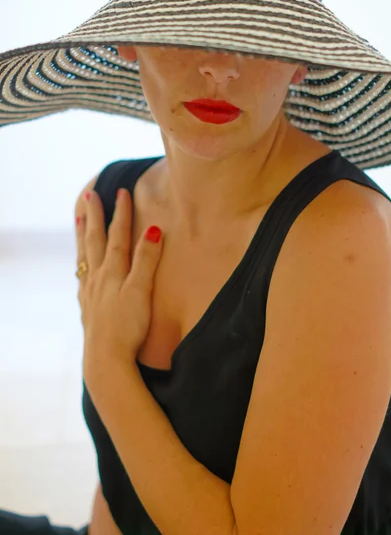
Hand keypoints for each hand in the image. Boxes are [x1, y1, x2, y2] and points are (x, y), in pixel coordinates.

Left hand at [76, 187, 163, 369]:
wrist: (106, 358)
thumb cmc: (127, 327)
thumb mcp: (141, 290)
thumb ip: (146, 260)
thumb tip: (153, 230)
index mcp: (113, 271)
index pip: (118, 235)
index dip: (121, 213)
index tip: (122, 192)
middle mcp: (98, 277)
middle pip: (95, 239)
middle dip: (94, 215)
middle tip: (90, 194)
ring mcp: (90, 291)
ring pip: (84, 255)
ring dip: (82, 234)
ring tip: (78, 217)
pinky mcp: (88, 305)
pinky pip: (81, 274)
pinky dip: (81, 261)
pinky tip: (81, 263)